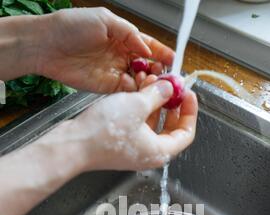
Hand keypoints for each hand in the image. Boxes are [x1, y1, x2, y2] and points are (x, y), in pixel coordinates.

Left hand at [37, 7, 173, 92]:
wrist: (47, 45)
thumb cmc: (72, 26)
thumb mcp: (106, 20)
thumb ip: (130, 34)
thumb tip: (147, 49)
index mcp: (123, 36)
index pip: (148, 46)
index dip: (162, 53)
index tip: (174, 61)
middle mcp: (121, 55)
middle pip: (147, 66)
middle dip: (158, 71)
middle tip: (166, 77)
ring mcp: (114, 72)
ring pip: (139, 81)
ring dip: (148, 83)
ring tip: (154, 84)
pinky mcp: (106, 87)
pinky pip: (126, 92)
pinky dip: (135, 92)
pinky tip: (140, 90)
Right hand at [39, 80, 197, 170]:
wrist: (72, 145)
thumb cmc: (103, 132)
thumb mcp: (136, 105)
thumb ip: (158, 95)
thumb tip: (170, 88)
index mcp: (160, 151)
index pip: (186, 134)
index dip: (190, 112)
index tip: (187, 94)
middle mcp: (149, 155)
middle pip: (171, 130)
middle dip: (172, 107)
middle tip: (172, 88)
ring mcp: (134, 151)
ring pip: (153, 126)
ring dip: (155, 106)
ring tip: (152, 85)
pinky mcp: (121, 145)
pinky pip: (138, 127)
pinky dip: (141, 111)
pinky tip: (136, 95)